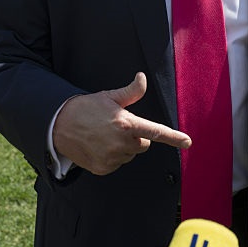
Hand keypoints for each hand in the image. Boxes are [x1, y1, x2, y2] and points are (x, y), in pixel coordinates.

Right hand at [53, 72, 190, 175]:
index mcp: (126, 124)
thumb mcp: (109, 97)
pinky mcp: (103, 169)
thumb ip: (131, 92)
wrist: (59, 126)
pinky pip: (117, 164)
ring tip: (105, 136)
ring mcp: (112, 158)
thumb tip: (142, 78)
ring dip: (123, 147)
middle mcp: (121, 143)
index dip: (174, 137)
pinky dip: (112, 157)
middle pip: (143, 144)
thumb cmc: (86, 108)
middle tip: (118, 127)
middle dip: (136, 137)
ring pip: (130, 155)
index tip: (188, 142)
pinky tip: (99, 146)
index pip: (156, 132)